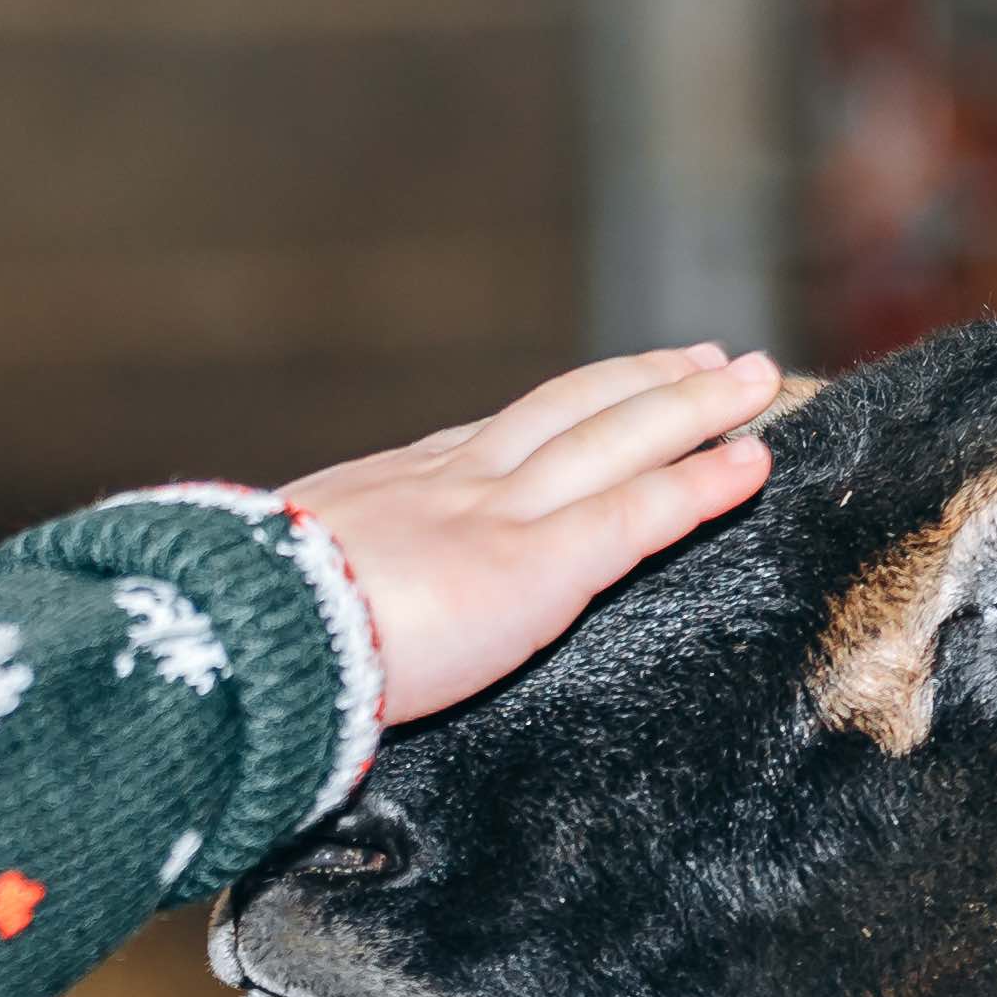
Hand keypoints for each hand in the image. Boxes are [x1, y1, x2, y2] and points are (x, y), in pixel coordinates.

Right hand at [286, 345, 783, 724]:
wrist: (249, 637)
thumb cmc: (245, 629)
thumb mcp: (276, 584)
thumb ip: (313, 587)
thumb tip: (295, 619)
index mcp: (390, 490)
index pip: (493, 438)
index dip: (559, 413)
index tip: (600, 393)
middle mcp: (453, 483)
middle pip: (569, 412)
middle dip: (644, 383)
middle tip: (709, 358)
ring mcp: (499, 515)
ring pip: (615, 439)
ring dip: (691, 406)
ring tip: (751, 381)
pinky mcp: (538, 565)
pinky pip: (638, 513)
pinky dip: (701, 484)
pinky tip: (750, 464)